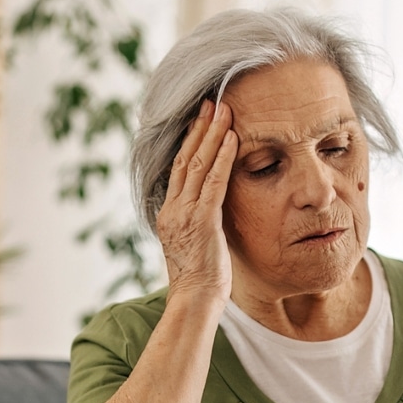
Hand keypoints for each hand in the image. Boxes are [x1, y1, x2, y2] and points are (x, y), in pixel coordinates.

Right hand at [156, 100, 237, 302]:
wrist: (194, 301)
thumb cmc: (200, 280)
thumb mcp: (195, 245)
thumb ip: (199, 222)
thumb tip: (211, 211)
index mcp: (169, 213)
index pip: (178, 169)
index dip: (189, 141)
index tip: (200, 119)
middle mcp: (172, 208)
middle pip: (184, 158)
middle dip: (199, 128)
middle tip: (210, 102)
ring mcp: (184, 213)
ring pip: (197, 164)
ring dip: (212, 134)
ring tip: (223, 110)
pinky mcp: (202, 221)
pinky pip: (213, 182)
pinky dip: (223, 157)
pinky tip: (233, 138)